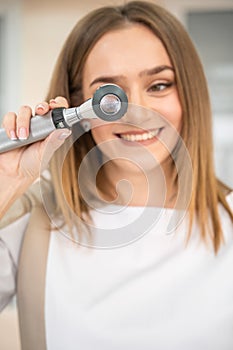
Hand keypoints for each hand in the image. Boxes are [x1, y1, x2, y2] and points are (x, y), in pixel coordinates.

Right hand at [0, 97, 70, 216]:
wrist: (13, 173)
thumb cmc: (32, 165)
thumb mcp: (45, 154)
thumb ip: (54, 141)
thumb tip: (65, 130)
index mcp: (50, 131)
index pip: (57, 113)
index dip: (58, 106)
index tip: (56, 105)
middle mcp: (38, 126)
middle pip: (41, 107)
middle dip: (42, 106)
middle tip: (41, 111)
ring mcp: (25, 124)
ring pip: (25, 110)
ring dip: (24, 121)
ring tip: (23, 136)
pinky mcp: (11, 125)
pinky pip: (10, 116)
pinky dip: (11, 125)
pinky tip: (14, 136)